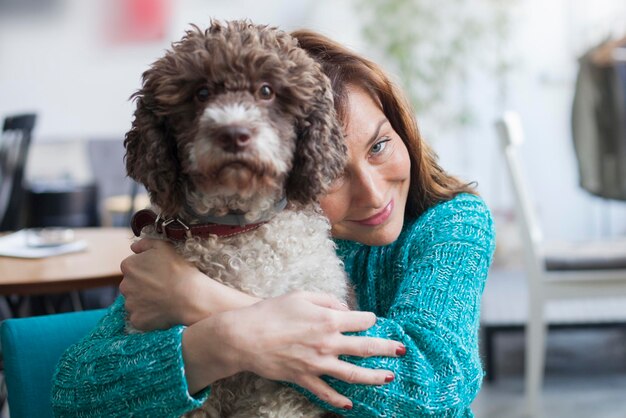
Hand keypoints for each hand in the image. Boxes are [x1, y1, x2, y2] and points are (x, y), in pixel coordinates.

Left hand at [119, 238, 205, 329]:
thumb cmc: (180, 270)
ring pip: (135, 302)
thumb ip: (145, 243)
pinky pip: (141, 318)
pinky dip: (149, 316)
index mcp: (129, 266)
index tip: (160, 273)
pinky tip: (163, 311)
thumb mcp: (164, 247)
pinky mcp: (137, 320)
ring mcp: (130, 304)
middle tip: (163, 287)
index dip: (147, 270)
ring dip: (146, 301)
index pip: (132, 268)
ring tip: (165, 299)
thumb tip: (133, 247)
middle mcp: (124, 285)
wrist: (191, 297)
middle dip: (144, 286)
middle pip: (132, 285)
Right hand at [183, 291, 405, 408]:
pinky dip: (338, 400)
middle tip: (402, 350)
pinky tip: (350, 405)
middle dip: (387, 349)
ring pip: (353, 374)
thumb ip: (327, 300)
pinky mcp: (304, 378)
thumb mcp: (301, 295)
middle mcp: (328, 343)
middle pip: (365, 348)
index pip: (361, 320)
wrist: (245, 336)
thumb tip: (344, 309)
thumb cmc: (272, 311)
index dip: (370, 319)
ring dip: (374, 377)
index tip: (373, 320)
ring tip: (389, 378)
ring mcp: (317, 364)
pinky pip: (326, 392)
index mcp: (328, 319)